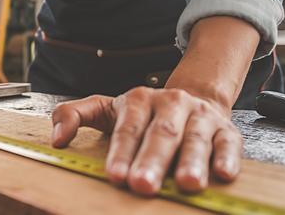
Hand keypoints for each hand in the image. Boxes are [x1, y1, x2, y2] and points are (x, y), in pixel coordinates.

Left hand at [51, 87, 241, 194]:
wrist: (189, 100)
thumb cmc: (140, 114)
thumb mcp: (104, 109)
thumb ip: (74, 116)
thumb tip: (56, 139)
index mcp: (138, 99)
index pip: (128, 127)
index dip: (121, 151)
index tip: (114, 174)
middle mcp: (171, 103)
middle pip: (161, 134)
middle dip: (152, 161)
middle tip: (143, 185)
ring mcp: (200, 115)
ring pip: (196, 138)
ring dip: (192, 161)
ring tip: (187, 184)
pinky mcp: (226, 130)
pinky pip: (228, 143)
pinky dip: (227, 158)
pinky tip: (223, 174)